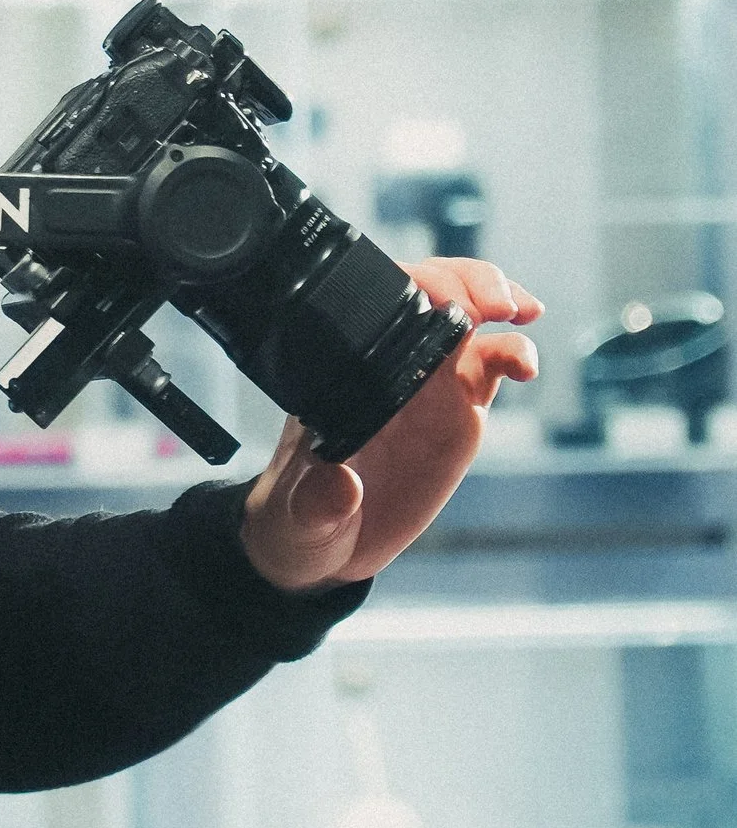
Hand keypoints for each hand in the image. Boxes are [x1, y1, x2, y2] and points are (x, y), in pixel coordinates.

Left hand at [239, 257, 543, 593]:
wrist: (327, 545)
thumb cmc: (300, 517)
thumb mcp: (301, 517)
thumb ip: (318, 503)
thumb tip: (340, 488)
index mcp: (341, 374)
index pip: (370, 305)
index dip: (407, 285)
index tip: (434, 298)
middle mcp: (386, 367)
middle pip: (428, 294)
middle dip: (462, 282)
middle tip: (490, 303)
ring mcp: (427, 383)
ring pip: (467, 317)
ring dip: (495, 298)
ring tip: (517, 311)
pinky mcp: (461, 410)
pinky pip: (493, 366)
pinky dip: (515, 353)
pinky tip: (526, 365)